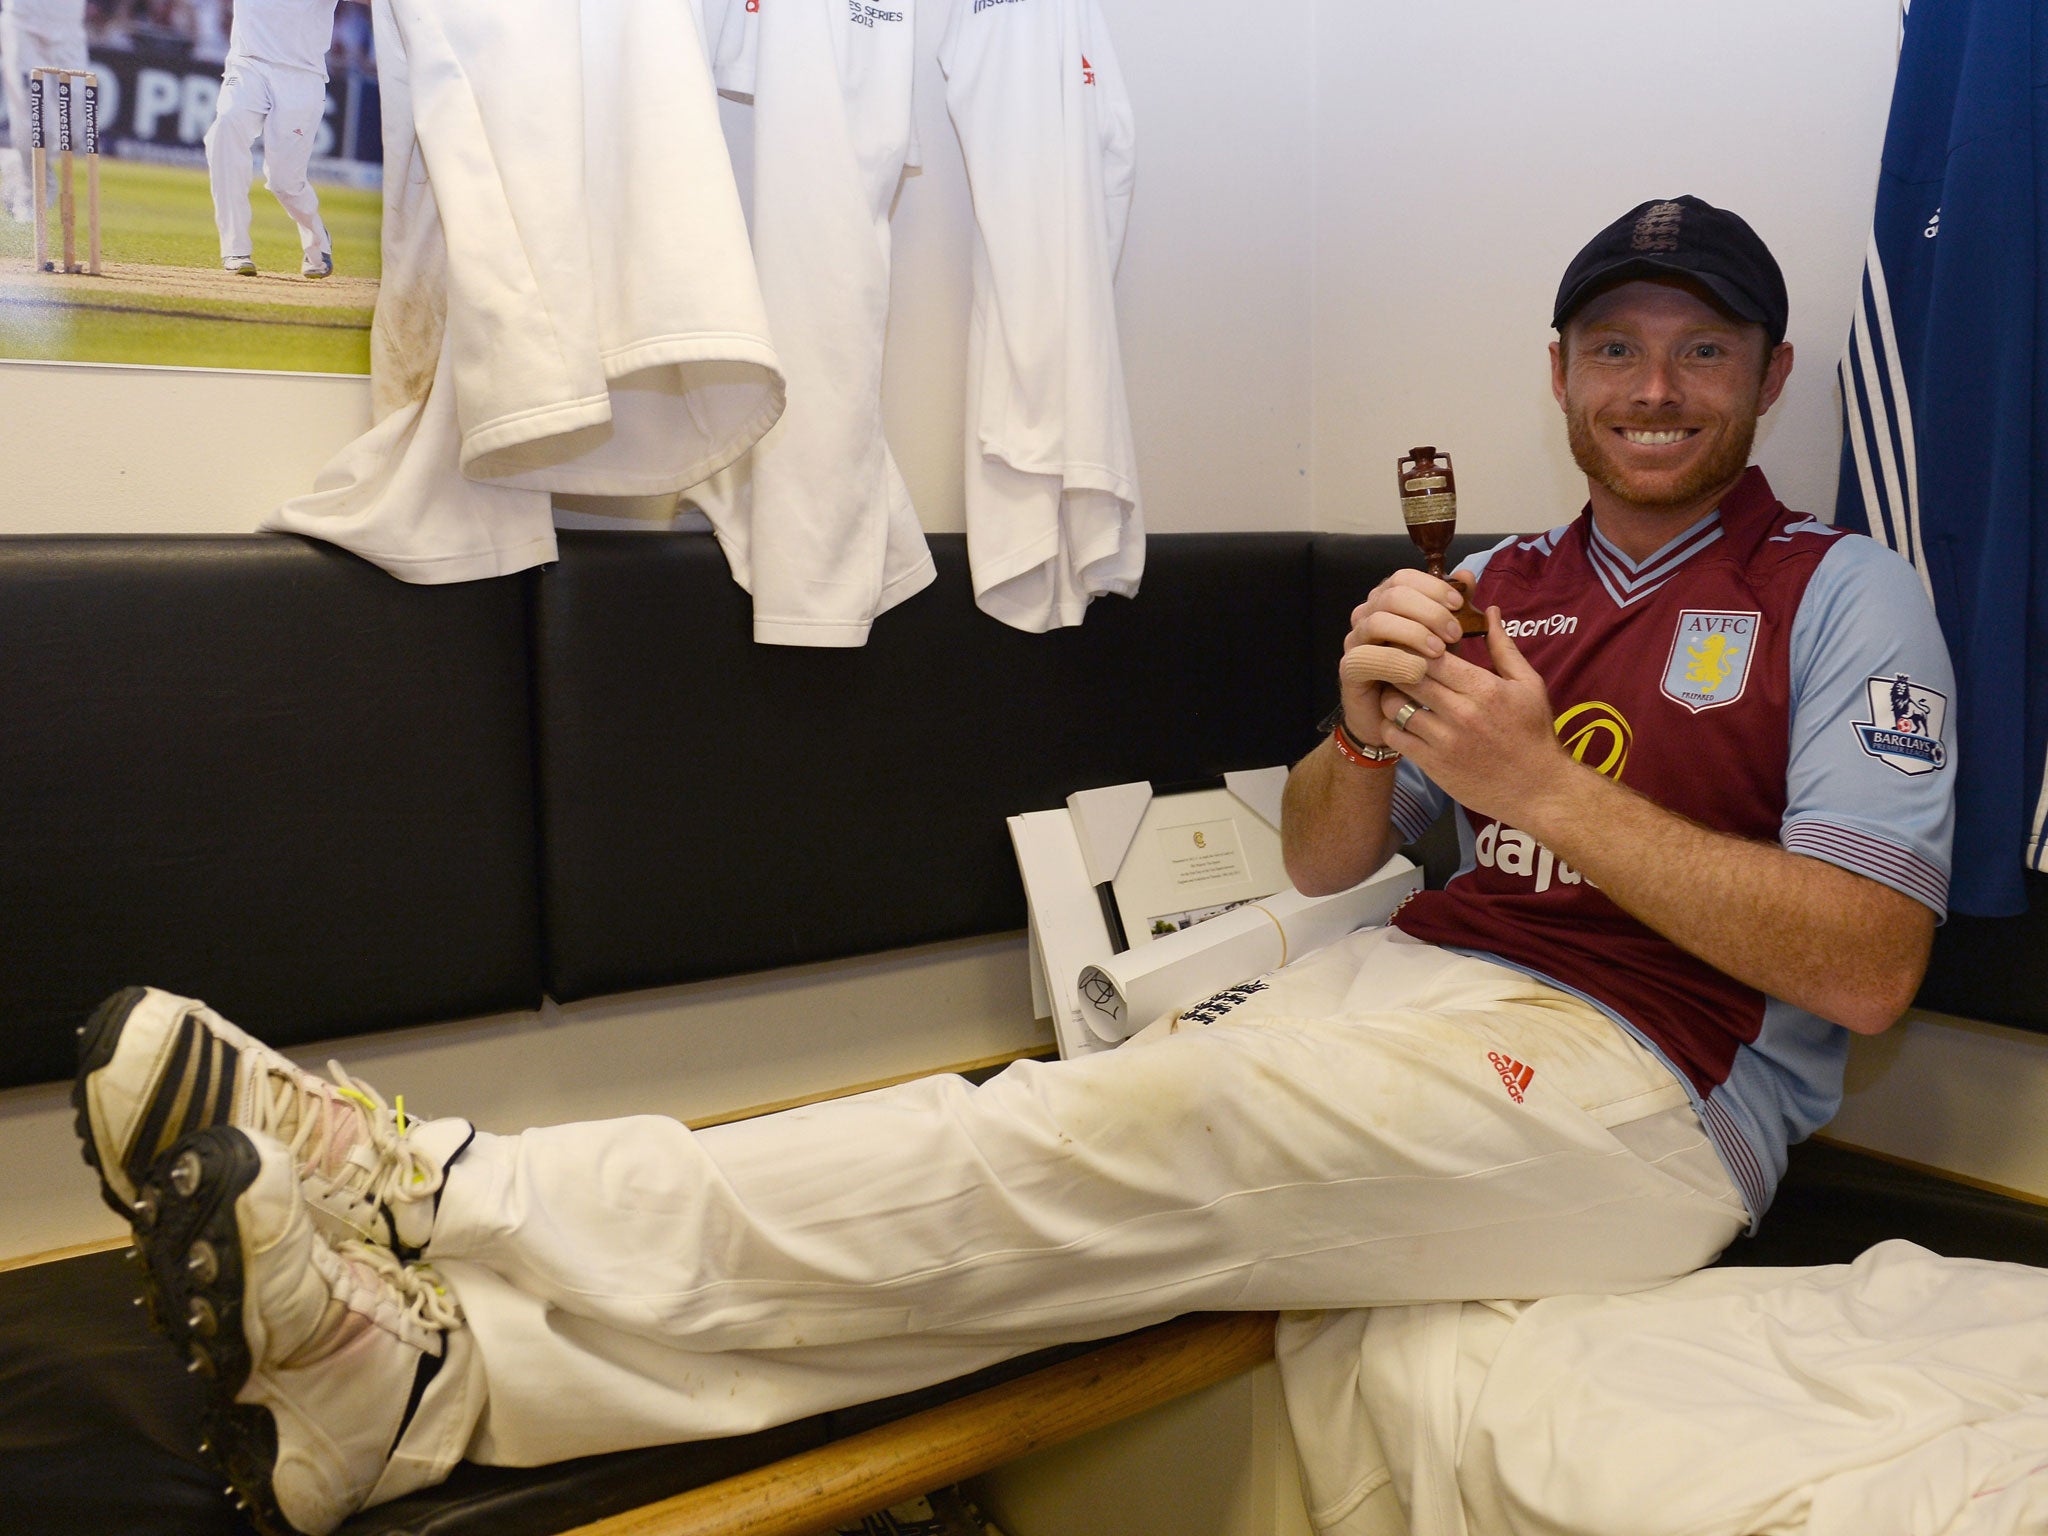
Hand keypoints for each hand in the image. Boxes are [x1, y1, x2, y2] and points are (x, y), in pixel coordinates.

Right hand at [1339, 570, 1473, 741]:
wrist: (1399, 716)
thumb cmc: (1422, 672)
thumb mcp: (1445, 636)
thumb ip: (1454, 607)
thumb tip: (1467, 576)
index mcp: (1388, 601)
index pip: (1403, 578)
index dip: (1432, 586)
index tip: (1459, 604)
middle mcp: (1368, 615)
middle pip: (1392, 595)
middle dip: (1428, 611)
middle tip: (1455, 633)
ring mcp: (1355, 640)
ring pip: (1378, 621)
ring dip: (1413, 633)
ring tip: (1439, 651)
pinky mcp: (1350, 667)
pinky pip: (1368, 657)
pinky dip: (1396, 661)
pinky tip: (1419, 670)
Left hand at [1378, 607, 1575, 825]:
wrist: (1539, 789)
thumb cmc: (1534, 733)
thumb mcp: (1528, 684)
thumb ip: (1503, 647)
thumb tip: (1489, 610)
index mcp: (1483, 688)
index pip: (1431, 654)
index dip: (1414, 644)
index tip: (1409, 640)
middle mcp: (1460, 712)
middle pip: (1407, 676)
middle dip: (1396, 664)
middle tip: (1393, 660)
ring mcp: (1444, 741)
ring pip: (1394, 705)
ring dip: (1390, 694)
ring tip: (1396, 690)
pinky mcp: (1433, 765)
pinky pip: (1395, 737)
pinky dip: (1391, 724)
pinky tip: (1401, 719)